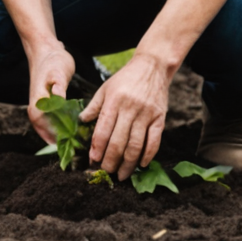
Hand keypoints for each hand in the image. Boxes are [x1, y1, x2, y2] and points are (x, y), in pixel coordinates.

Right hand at [23, 42, 76, 148]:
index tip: (73, 148)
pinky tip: (73, 134)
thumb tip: (58, 101)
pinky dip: (61, 130)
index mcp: (38, 104)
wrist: (45, 50)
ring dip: (61, 139)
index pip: (46, 129)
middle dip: (61, 144)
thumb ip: (58, 87)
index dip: (59, 140)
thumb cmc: (52, 61)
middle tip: (78, 153)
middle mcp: (36, 109)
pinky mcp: (46, 106)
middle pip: (47, 133)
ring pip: (49, 130)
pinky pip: (52, 123)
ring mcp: (40, 109)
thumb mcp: (58, 72)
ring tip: (77, 148)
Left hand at [81, 51, 171, 178]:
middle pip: (119, 141)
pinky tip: (141, 165)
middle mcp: (130, 108)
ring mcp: (146, 114)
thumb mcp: (106, 87)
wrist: (152, 66)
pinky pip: (154, 140)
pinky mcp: (160, 118)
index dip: (97, 148)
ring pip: (136, 145)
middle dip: (111, 160)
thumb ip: (94, 106)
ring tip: (121, 174)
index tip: (93, 160)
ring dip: (128, 163)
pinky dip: (148, 155)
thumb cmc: (126, 78)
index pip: (103, 129)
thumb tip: (81, 121)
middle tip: (106, 172)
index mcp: (114, 101)